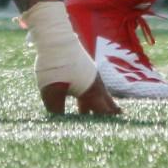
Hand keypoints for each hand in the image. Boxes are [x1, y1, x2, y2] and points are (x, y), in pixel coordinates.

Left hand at [24, 0, 120, 117]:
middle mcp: (95, 83)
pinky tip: (81, 100)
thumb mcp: (51, 92)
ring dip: (96, 106)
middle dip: (108, 115)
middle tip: (115, 125)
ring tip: (95, 117)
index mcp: (92, 91)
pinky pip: (90, 87)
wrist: (54, 36)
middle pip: (105, 103)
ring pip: (97, 94)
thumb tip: (58, 125)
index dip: (109, 123)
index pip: (105, 112)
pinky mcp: (82, 67)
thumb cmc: (55, 65)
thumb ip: (57, 111)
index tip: (116, 131)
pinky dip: (89, 97)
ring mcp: (89, 74)